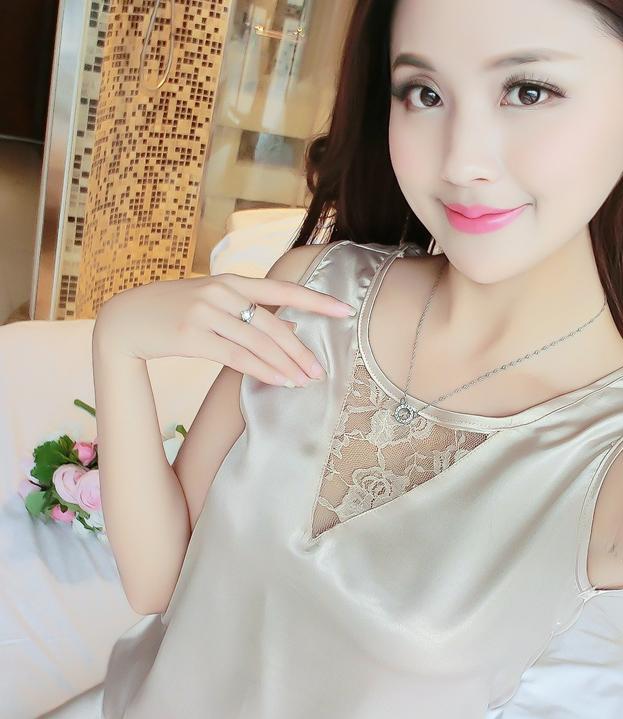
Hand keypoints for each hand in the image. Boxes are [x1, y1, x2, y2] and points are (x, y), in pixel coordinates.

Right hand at [93, 272, 354, 385]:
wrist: (125, 319)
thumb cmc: (173, 312)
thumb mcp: (213, 303)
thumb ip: (249, 311)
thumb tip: (291, 325)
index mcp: (230, 281)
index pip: (282, 289)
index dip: (316, 301)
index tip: (346, 311)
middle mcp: (220, 293)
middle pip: (272, 323)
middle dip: (300, 349)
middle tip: (321, 370)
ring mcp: (205, 313)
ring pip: (257, 343)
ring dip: (285, 365)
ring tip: (306, 382)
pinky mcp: (191, 336)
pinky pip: (236, 357)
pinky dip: (262, 371)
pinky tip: (280, 381)